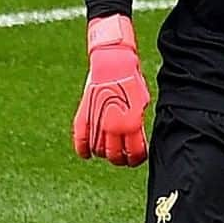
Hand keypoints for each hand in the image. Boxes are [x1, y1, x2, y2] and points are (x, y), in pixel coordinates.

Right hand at [72, 14, 150, 165]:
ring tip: (108, 152)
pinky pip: (80, 139)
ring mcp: (97, 122)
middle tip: (123, 159)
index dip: (136, 159)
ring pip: (99, 150)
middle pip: (116, 156)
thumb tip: (138, 139)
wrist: (112, 62)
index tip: (136, 159)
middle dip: (121, 160)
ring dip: (104, 154)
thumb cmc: (131, 81)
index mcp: (133, 124)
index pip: (135, 153)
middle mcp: (114, 127)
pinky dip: (83, 150)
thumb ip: (138, 123)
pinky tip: (87, 154)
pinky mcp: (83, 115)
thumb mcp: (142, 104)